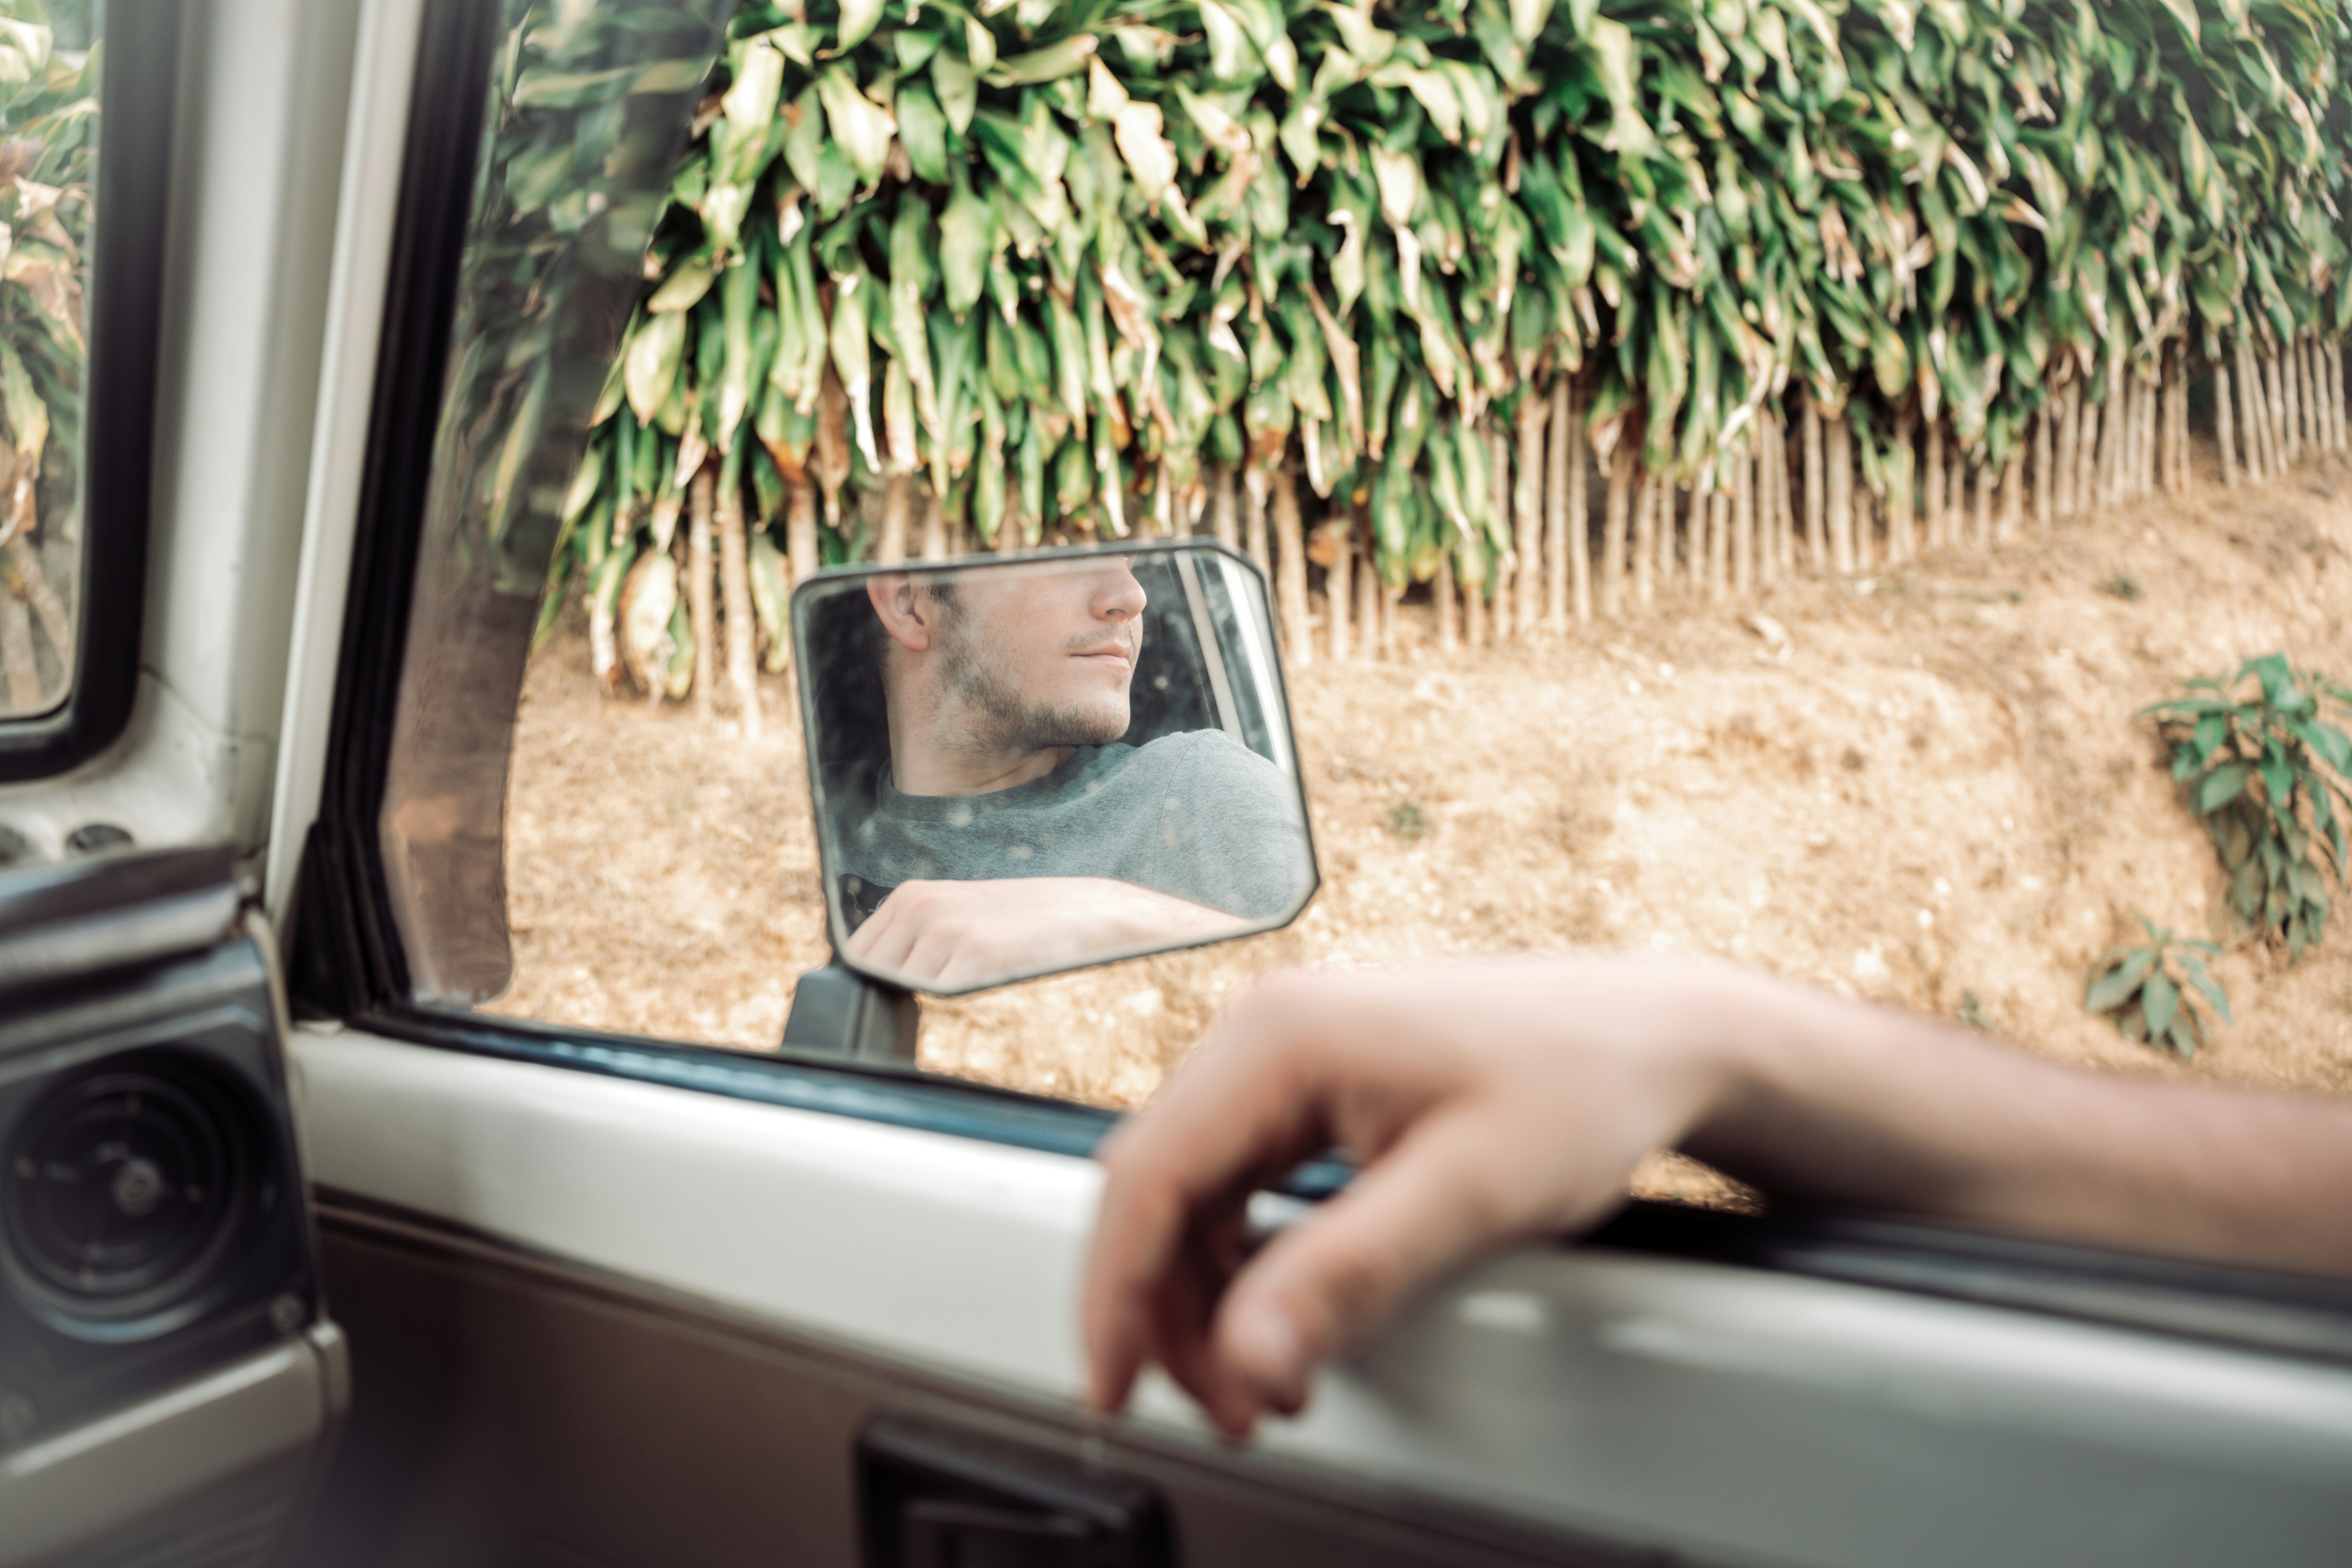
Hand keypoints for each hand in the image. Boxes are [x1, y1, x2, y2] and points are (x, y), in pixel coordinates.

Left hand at [844, 875, 1248, 989]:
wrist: (1098, 916)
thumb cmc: (1032, 925)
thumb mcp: (965, 916)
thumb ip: (920, 940)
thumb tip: (883, 980)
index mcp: (913, 896)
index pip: (862, 953)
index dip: (880, 977)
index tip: (908, 989)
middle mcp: (920, 907)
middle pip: (873, 973)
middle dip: (898, 990)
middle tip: (949, 992)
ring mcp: (943, 928)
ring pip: (903, 989)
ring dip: (929, 1001)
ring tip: (976, 989)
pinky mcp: (972, 953)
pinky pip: (936, 997)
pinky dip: (955, 1007)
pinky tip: (990, 993)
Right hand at [1081, 955, 1809, 1438]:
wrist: (1656, 1038)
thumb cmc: (1581, 1082)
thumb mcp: (1469, 1193)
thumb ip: (1348, 1273)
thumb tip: (1249, 1352)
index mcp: (1279, 1037)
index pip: (1145, 1178)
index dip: (1116, 1296)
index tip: (1116, 1386)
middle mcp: (1267, 1034)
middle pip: (1158, 1193)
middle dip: (1171, 1314)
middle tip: (1225, 1408)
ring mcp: (1289, 1059)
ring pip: (1194, 1198)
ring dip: (1209, 1298)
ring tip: (1266, 1384)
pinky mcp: (1316, 1090)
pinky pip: (1242, 1187)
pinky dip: (1248, 1265)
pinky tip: (1288, 1321)